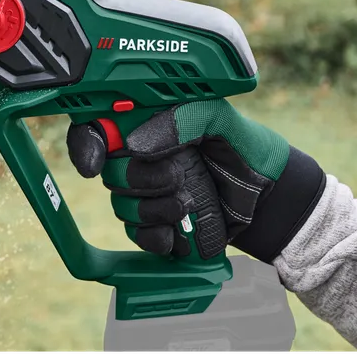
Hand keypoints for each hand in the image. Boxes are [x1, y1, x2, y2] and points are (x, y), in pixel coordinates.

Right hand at [66, 99, 325, 263]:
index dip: (87, 144)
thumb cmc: (245, 147)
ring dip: (152, 210)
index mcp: (148, 121)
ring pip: (122, 206)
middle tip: (176, 177)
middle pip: (110, 173)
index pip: (98, 127)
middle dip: (140, 180)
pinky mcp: (158, 223)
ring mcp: (148, 191)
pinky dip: (154, 237)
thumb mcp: (221, 119)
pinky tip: (176, 231)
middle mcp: (142, 155)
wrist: (270, 194)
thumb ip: (183, 119)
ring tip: (187, 203)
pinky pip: (137, 236)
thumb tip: (135, 145)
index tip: (94, 162)